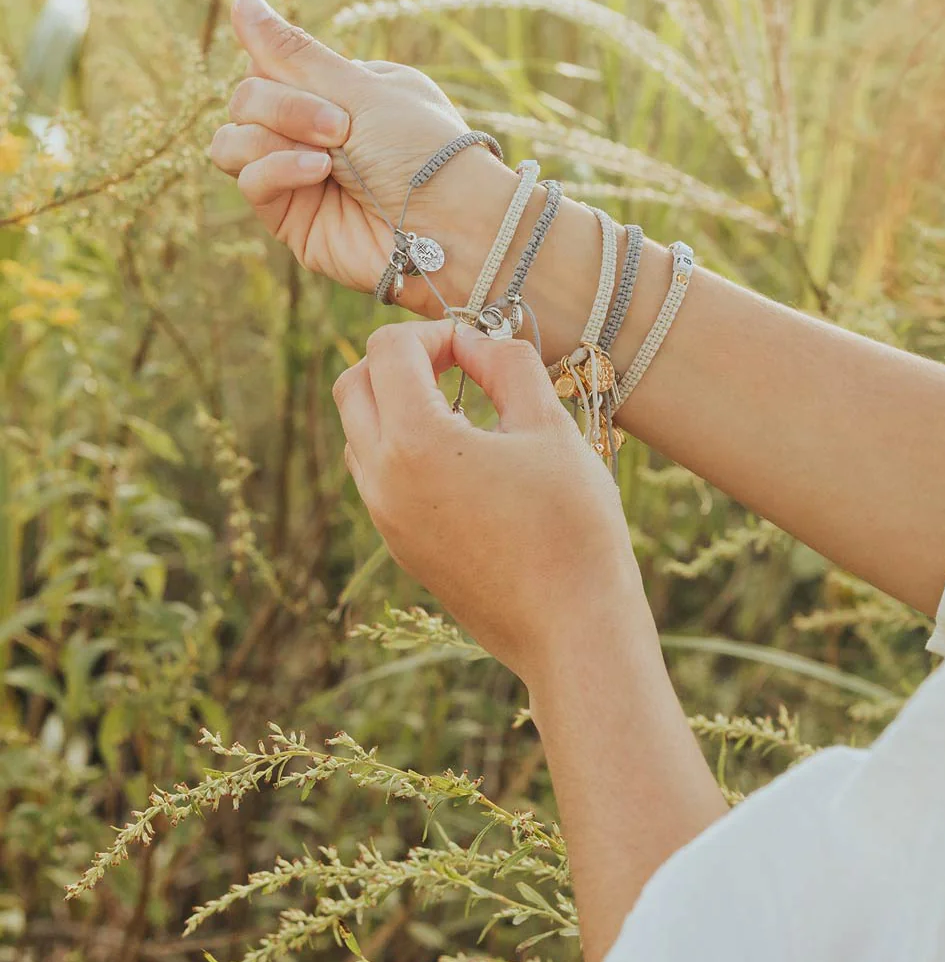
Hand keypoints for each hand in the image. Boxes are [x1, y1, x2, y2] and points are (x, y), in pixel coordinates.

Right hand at [208, 0, 514, 314]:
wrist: (452, 227)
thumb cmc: (422, 153)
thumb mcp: (361, 89)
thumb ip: (294, 52)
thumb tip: (240, 0)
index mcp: (343, 94)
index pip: (271, 66)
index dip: (279, 67)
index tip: (330, 87)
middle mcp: (317, 134)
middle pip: (247, 99)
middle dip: (285, 106)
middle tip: (339, 129)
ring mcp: (301, 179)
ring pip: (234, 140)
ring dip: (275, 136)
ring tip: (328, 158)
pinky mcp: (294, 220)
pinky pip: (249, 182)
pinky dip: (275, 169)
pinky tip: (317, 175)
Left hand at [333, 319, 645, 680]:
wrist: (573, 628)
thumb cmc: (572, 525)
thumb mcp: (549, 427)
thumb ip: (508, 366)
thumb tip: (477, 343)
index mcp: (413, 441)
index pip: (390, 350)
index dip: (436, 333)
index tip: (480, 348)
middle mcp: (382, 479)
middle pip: (354, 386)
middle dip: (400, 360)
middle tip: (459, 366)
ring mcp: (385, 519)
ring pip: (359, 434)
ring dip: (396, 405)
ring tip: (463, 413)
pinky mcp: (401, 548)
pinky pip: (378, 478)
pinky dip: (404, 449)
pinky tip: (464, 461)